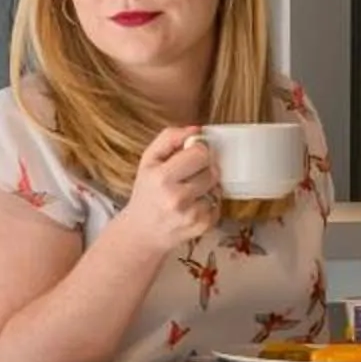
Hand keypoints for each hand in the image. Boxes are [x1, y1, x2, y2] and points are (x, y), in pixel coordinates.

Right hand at [124, 127, 221, 251]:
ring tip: (190, 192)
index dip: (199, 152)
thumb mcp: (148, 161)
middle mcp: (176, 197)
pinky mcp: (203, 226)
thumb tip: (196, 129)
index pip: (200, 153)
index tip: (190, 156)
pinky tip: (193, 206)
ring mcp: (191, 214)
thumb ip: (169, 138)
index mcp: (161, 177)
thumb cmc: (146, 193)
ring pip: (217, 187)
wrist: (141, 232)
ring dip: (208, 187)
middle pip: (212, 170)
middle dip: (204, 170)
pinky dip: (209, 203)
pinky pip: (218, 204)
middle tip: (189, 176)